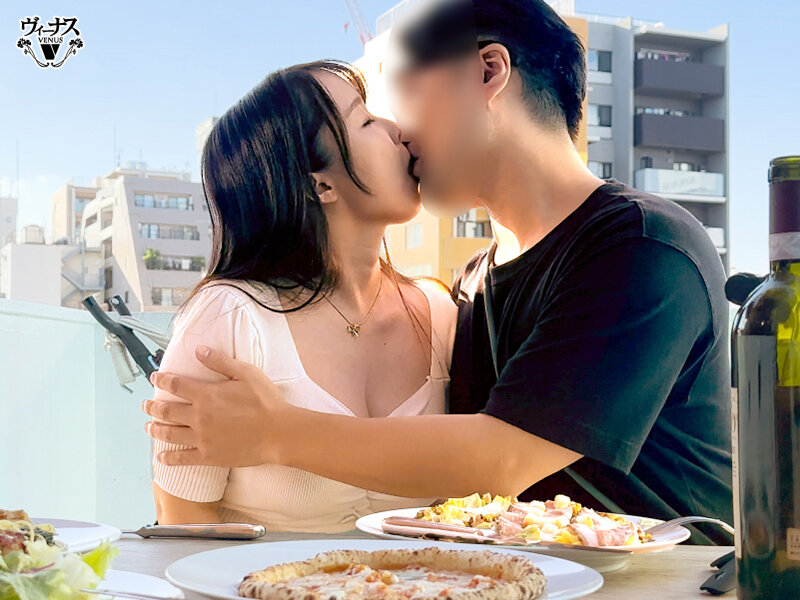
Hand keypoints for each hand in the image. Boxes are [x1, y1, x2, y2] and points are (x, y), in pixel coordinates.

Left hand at [143, 345, 288, 466]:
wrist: (278, 432)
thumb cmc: (266, 401)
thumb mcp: (246, 374)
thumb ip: (220, 361)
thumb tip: (198, 349)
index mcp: (206, 395)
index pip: (176, 385)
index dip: (162, 380)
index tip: (155, 378)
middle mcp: (199, 417)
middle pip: (166, 411)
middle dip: (152, 406)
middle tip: (145, 405)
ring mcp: (202, 438)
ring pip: (169, 434)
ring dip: (155, 429)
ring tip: (148, 426)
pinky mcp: (208, 455)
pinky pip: (182, 458)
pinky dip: (169, 458)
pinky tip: (161, 457)